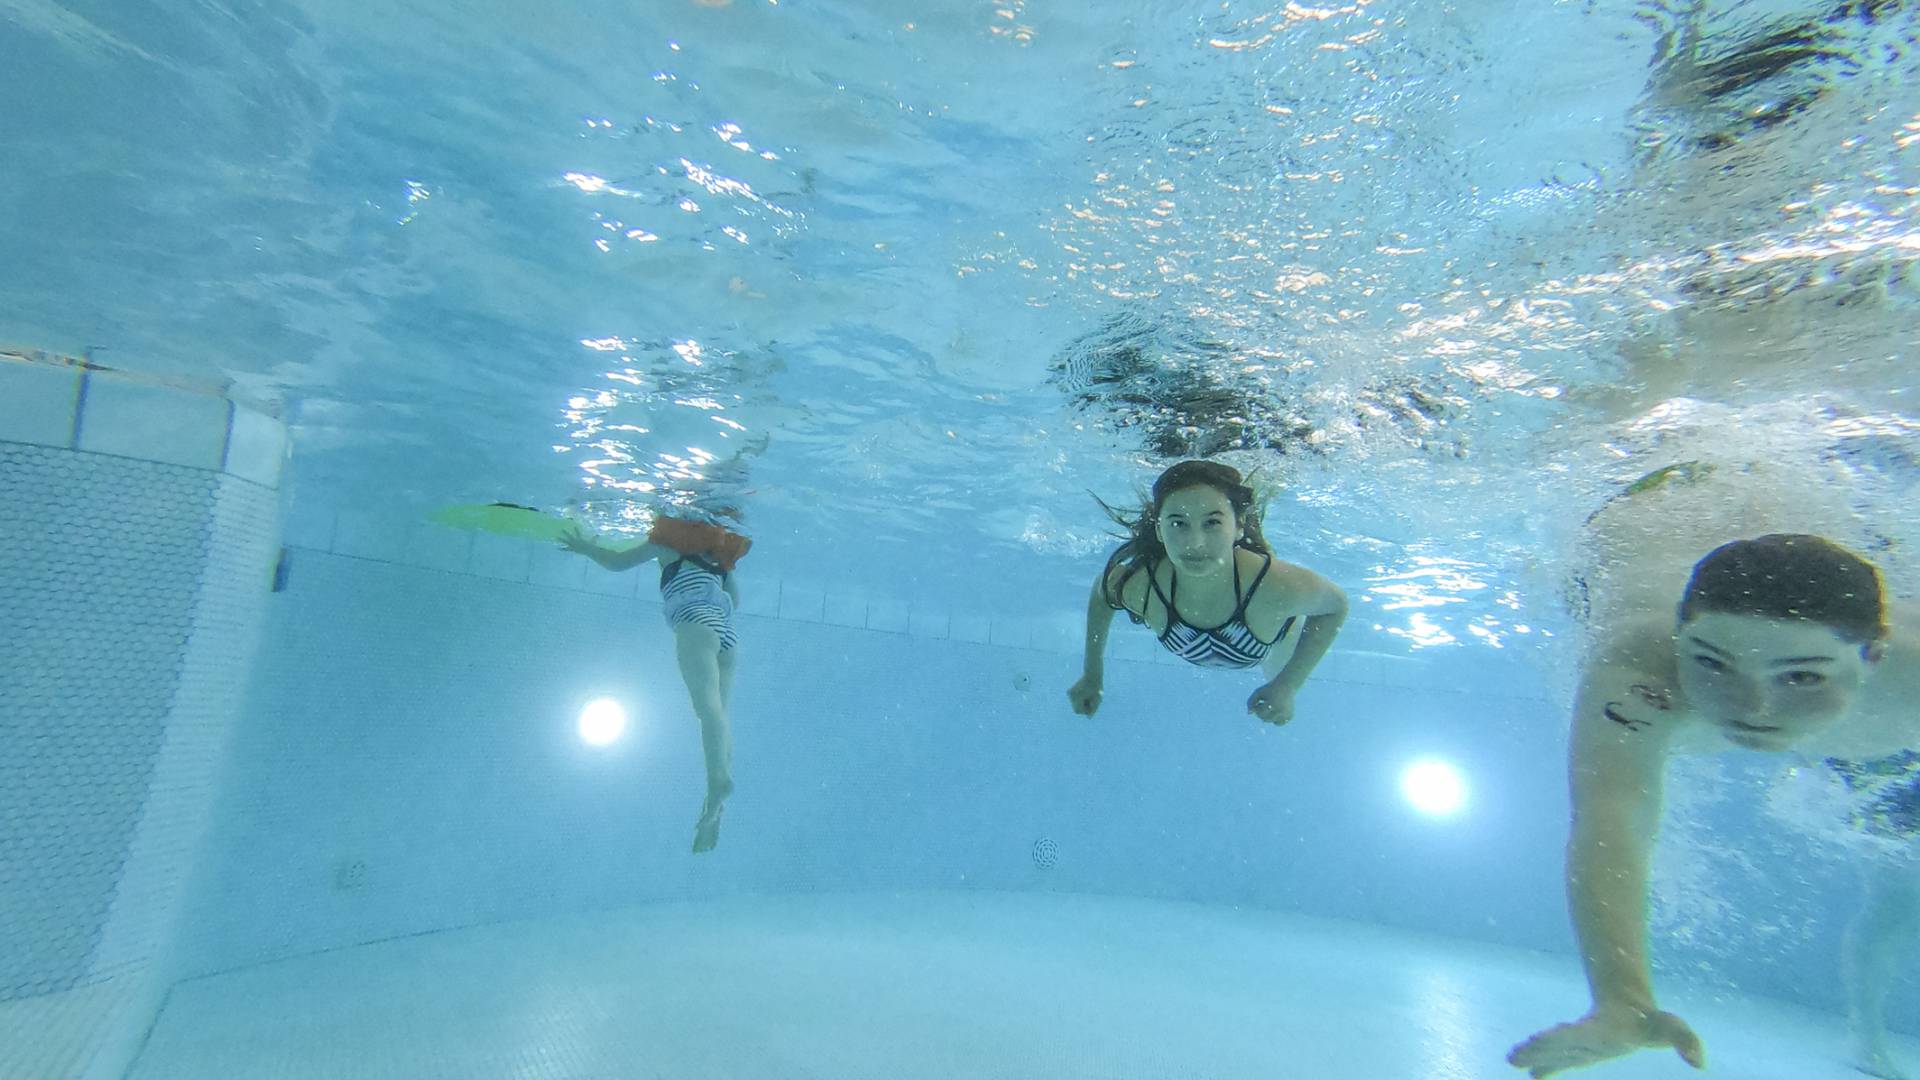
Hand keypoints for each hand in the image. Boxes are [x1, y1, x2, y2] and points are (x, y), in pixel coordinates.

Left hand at [555, 523, 599, 555]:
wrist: (587, 551)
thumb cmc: (590, 547)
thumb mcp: (592, 542)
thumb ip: (594, 538)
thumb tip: (598, 535)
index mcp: (580, 539)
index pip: (578, 533)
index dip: (576, 530)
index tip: (574, 526)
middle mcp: (575, 541)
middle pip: (569, 536)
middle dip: (566, 533)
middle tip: (561, 529)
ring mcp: (573, 545)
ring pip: (566, 541)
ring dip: (561, 540)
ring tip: (556, 537)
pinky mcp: (572, 549)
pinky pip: (566, 549)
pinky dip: (562, 549)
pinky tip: (557, 548)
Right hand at [1067, 675, 1102, 715]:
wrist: (1092, 675)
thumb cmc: (1096, 688)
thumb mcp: (1097, 700)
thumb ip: (1093, 710)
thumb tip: (1089, 718)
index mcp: (1076, 696)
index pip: (1078, 711)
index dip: (1085, 711)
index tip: (1092, 706)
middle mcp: (1071, 695)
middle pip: (1075, 708)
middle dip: (1083, 708)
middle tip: (1091, 702)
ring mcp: (1069, 693)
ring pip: (1075, 704)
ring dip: (1082, 704)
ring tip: (1088, 697)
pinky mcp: (1070, 691)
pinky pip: (1074, 700)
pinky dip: (1079, 700)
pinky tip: (1085, 694)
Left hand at [1247, 682, 1294, 724]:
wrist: (1286, 686)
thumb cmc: (1269, 689)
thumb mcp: (1258, 692)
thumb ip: (1250, 702)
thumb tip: (1249, 713)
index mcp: (1273, 703)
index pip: (1260, 712)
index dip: (1256, 708)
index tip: (1259, 702)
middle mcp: (1281, 710)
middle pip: (1265, 719)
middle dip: (1261, 713)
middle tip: (1264, 704)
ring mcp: (1287, 714)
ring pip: (1272, 721)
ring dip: (1268, 715)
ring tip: (1270, 706)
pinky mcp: (1290, 716)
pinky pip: (1279, 723)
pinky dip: (1276, 718)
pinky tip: (1276, 710)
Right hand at [1507, 1006, 1703, 1077]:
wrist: (1631, 1011)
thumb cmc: (1652, 1021)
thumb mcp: (1672, 1028)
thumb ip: (1686, 1040)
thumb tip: (1699, 1062)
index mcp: (1602, 1030)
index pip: (1579, 1035)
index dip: (1562, 1039)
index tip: (1542, 1037)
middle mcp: (1584, 1037)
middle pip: (1558, 1042)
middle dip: (1538, 1048)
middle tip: (1515, 1054)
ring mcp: (1579, 1045)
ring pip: (1553, 1050)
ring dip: (1534, 1056)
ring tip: (1512, 1060)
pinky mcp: (1577, 1053)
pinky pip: (1557, 1061)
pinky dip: (1544, 1067)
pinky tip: (1531, 1076)